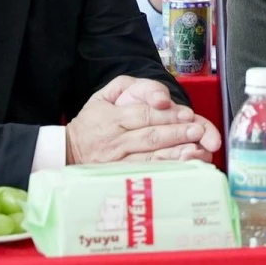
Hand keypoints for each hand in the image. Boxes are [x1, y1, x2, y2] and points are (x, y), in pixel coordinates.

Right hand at [67, 76, 221, 163]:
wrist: (68, 151)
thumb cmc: (93, 120)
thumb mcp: (105, 95)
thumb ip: (132, 87)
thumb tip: (161, 96)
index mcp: (111, 118)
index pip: (141, 115)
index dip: (165, 115)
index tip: (187, 114)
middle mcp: (115, 141)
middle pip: (149, 137)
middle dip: (177, 133)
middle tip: (198, 131)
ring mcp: (117, 162)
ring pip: (149, 158)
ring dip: (175, 154)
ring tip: (196, 150)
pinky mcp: (120, 177)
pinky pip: (145, 174)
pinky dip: (165, 171)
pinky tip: (182, 168)